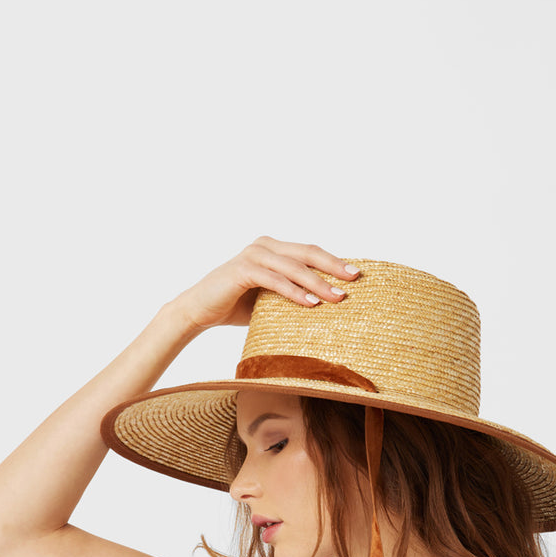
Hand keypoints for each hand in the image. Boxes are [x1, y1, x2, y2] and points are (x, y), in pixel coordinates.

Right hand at [174, 235, 359, 329]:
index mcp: (273, 248)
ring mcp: (253, 255)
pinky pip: (275, 280)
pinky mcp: (242, 270)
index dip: (334, 262)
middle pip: (307, 253)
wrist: (198, 311)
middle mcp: (264, 246)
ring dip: (318, 283)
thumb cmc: (236, 306)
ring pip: (294, 267)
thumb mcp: (270, 298)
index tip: (357, 275)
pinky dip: (295, 292)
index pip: (310, 252)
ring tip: (338, 297)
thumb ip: (292, 292)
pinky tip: (312, 304)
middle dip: (333, 266)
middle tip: (355, 278)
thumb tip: (326, 304)